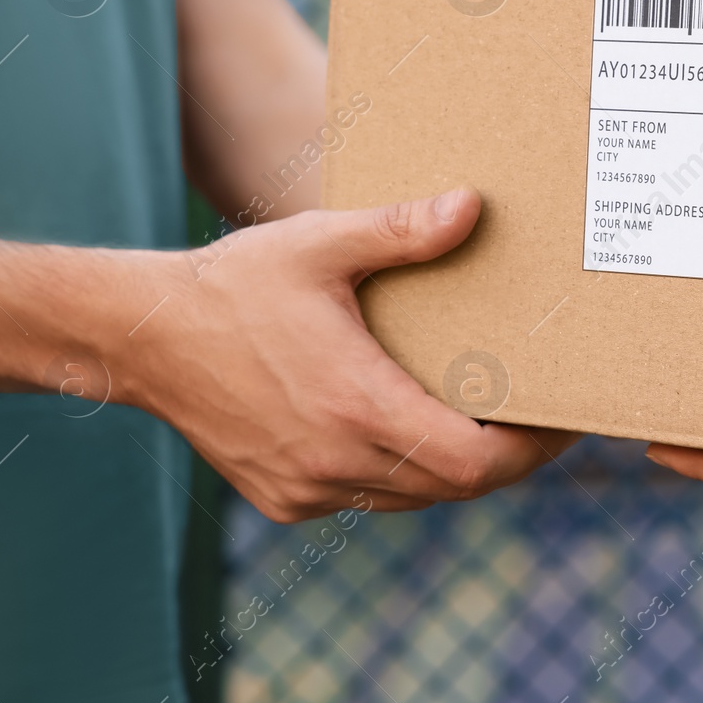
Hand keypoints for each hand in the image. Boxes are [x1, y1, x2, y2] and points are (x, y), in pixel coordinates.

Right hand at [113, 188, 576, 521]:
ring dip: (451, 465)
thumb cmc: (235, 284)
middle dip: (504, 456)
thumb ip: (401, 231)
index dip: (529, 450)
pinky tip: (407, 424)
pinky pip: (367, 495)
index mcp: (356, 406)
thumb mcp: (321, 245)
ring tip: (484, 416)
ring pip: (412, 495)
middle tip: (537, 414)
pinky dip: (400, 469)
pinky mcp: (284, 497)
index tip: (562, 420)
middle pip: (454, 486)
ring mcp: (307, 488)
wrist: (141, 336)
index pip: (474, 463)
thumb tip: (472, 206)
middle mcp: (336, 461)